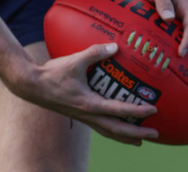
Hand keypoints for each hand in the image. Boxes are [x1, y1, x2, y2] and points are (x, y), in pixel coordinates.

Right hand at [15, 42, 159, 145]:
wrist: (32, 85)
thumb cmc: (53, 73)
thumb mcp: (75, 60)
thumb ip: (95, 52)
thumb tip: (115, 46)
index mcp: (89, 103)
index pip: (119, 110)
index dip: (137, 111)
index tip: (153, 110)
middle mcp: (88, 115)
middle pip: (117, 131)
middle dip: (137, 134)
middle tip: (155, 135)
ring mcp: (83, 118)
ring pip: (109, 133)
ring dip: (126, 137)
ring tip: (140, 140)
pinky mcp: (79, 116)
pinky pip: (100, 127)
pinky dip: (113, 131)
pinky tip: (116, 126)